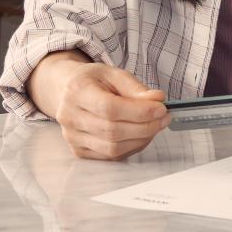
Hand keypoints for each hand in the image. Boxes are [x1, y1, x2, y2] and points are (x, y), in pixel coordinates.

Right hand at [39, 56, 170, 159]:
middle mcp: (69, 117)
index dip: (139, 111)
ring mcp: (72, 137)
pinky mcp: (79, 151)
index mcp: (77, 91)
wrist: (67, 91)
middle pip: (113, 131)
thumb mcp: (114, 74)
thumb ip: (136, 88)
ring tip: (155, 125)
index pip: (110, 108)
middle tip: (164, 117)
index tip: (161, 108)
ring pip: (113, 148)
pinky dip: (131, 147)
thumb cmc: (93, 80)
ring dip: (141, 139)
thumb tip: (157, 100)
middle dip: (146, 126)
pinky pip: (111, 156)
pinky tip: (141, 135)